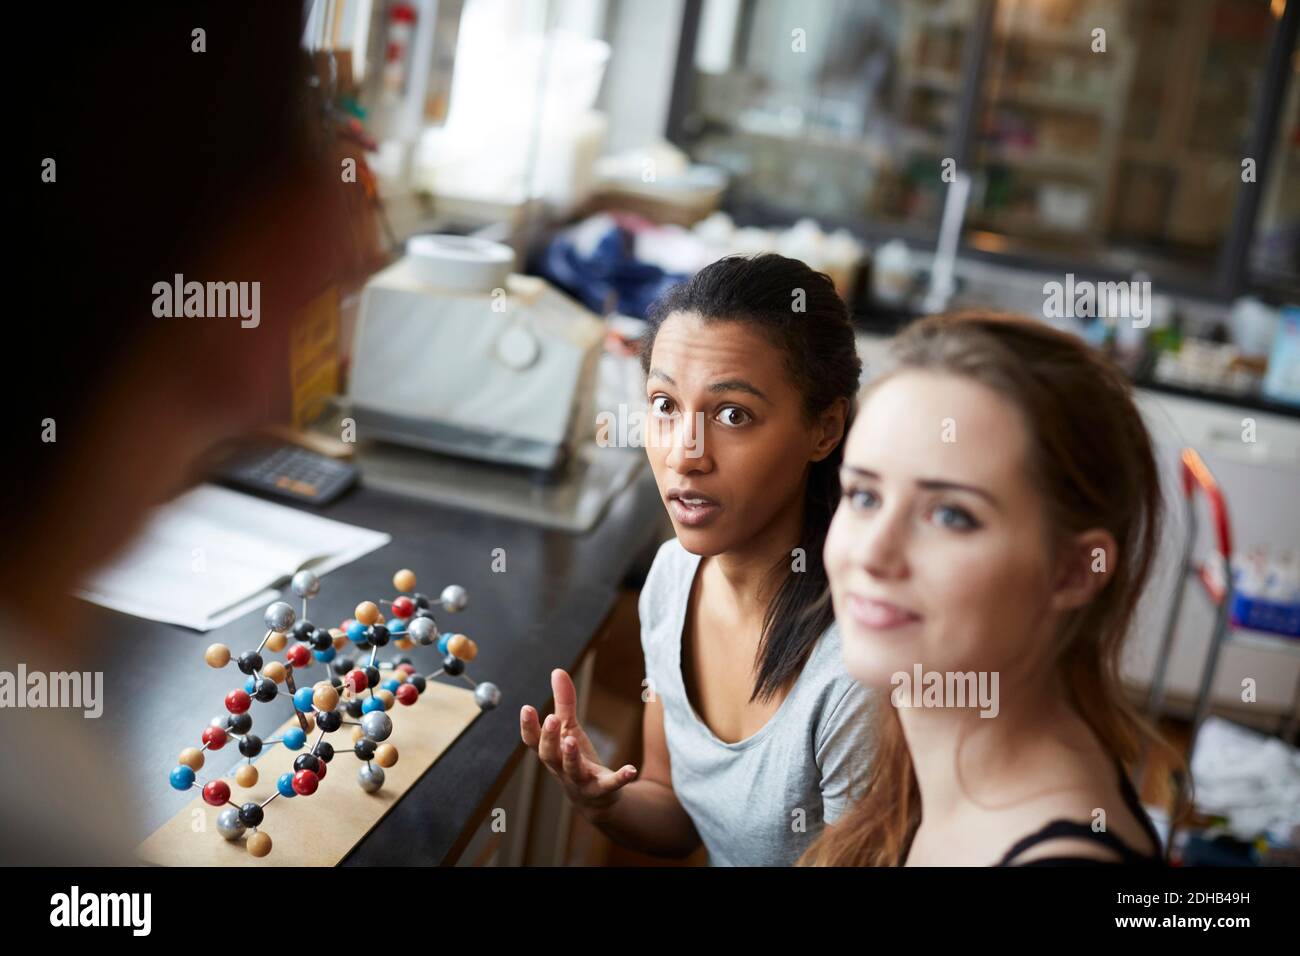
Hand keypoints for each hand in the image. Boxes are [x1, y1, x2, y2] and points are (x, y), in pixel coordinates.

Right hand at [520, 668, 637, 816]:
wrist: (594, 799)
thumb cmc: (576, 759)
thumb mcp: (570, 729)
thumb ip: (564, 702)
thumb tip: (557, 670)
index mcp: (553, 752)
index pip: (533, 741)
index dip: (528, 726)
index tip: (527, 708)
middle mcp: (562, 768)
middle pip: (549, 756)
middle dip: (549, 739)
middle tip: (552, 719)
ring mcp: (581, 781)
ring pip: (573, 771)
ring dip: (571, 757)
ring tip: (572, 740)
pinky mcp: (603, 790)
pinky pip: (610, 785)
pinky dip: (620, 778)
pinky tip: (630, 770)